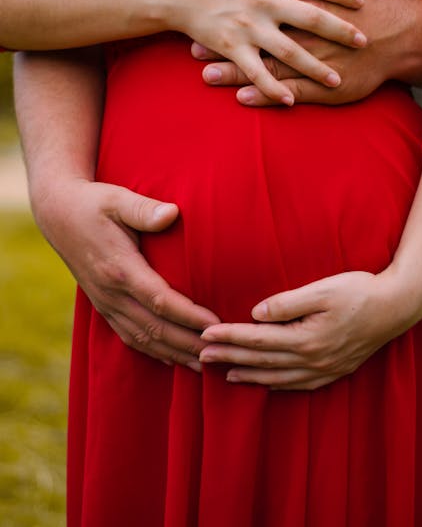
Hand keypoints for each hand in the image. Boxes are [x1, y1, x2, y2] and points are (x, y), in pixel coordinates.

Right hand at [33, 179, 219, 368]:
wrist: (58, 213)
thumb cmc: (94, 203)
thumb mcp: (118, 200)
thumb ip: (144, 209)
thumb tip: (172, 213)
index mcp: (120, 269)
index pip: (161, 301)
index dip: (189, 316)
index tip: (216, 324)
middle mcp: (112, 293)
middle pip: (155, 328)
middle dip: (188, 344)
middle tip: (220, 353)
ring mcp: (106, 303)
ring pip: (143, 338)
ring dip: (174, 353)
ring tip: (203, 364)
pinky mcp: (103, 306)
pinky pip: (129, 336)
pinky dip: (153, 351)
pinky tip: (171, 358)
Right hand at [171, 0, 365, 103]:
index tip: (362, 5)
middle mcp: (266, 1)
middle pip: (314, 19)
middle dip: (342, 31)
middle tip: (363, 42)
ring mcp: (250, 27)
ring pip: (291, 52)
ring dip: (316, 68)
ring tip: (336, 80)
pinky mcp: (232, 47)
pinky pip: (258, 72)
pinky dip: (274, 88)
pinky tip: (290, 101)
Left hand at [192, 0, 421, 104]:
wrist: (394, 36)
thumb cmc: (358, 15)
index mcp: (300, 9)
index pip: (258, 12)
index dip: (229, 17)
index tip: (201, 19)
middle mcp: (300, 33)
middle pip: (256, 39)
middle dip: (224, 45)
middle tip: (193, 50)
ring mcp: (309, 61)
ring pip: (267, 66)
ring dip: (236, 71)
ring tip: (208, 76)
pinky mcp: (321, 84)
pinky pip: (288, 89)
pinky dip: (266, 93)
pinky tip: (244, 97)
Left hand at [199, 267, 419, 389]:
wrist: (397, 306)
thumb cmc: (359, 291)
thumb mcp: (323, 290)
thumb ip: (287, 303)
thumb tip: (255, 313)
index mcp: (306, 338)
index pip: (257, 339)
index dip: (229, 336)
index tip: (204, 334)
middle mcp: (313, 360)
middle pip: (262, 361)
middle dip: (229, 357)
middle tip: (200, 356)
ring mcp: (325, 369)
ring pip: (278, 377)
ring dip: (249, 375)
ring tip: (226, 374)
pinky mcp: (335, 371)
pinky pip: (299, 385)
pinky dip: (277, 385)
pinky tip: (267, 383)